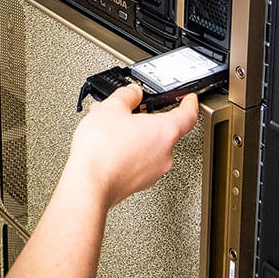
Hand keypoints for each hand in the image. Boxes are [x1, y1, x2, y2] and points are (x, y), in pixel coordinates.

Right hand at [66, 83, 198, 209]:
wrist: (89, 184)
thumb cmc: (102, 151)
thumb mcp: (111, 108)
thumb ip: (127, 95)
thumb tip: (131, 93)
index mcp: (165, 132)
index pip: (188, 115)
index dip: (189, 103)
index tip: (189, 99)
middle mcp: (165, 154)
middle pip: (164, 131)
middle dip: (146, 119)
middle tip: (130, 111)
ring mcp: (153, 172)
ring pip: (149, 147)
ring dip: (134, 135)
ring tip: (111, 128)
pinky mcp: (139, 183)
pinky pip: (139, 161)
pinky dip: (128, 151)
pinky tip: (109, 146)